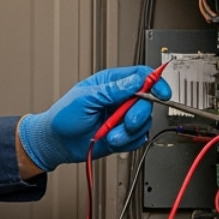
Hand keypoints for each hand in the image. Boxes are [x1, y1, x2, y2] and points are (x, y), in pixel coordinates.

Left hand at [17, 66, 171, 169]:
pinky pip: (138, 139)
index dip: (155, 82)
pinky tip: (111, 140)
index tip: (161, 92)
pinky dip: (126, 142)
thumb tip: (136, 79)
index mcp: (112, 83)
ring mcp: (123, 117)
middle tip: (126, 121)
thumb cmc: (64, 117)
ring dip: (127, 132)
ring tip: (109, 133)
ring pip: (144, 123)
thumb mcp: (85, 98)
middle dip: (138, 114)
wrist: (57, 142)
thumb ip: (113, 89)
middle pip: (148, 101)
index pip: (142, 76)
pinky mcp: (124, 134)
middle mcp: (121, 99)